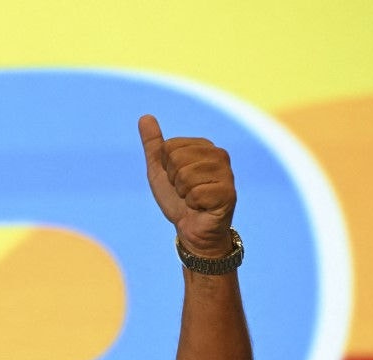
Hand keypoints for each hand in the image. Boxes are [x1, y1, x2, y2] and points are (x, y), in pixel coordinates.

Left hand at [138, 114, 235, 256]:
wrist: (191, 229)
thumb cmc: (178, 199)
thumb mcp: (160, 170)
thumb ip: (153, 145)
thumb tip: (144, 116)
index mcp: (203, 146)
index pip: (169, 147)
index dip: (166, 168)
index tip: (176, 180)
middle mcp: (219, 155)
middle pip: (177, 159)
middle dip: (174, 181)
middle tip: (184, 192)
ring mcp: (227, 174)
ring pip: (186, 176)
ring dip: (183, 194)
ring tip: (193, 199)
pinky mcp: (229, 193)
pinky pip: (196, 194)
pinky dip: (193, 205)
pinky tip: (201, 208)